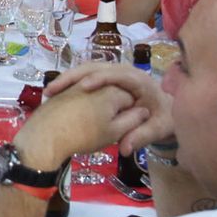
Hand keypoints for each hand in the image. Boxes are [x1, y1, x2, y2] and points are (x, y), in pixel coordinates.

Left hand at [16, 78, 138, 166]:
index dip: (133, 109)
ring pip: (94, 84)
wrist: (44, 140)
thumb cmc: (85, 137)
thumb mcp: (114, 133)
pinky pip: (76, 88)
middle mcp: (95, 81)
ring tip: (100, 118)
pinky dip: (81, 97)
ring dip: (99, 97)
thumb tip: (145, 112)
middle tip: (117, 122)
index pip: (130, 96)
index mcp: (112, 90)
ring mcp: (77, 84)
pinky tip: (82, 112)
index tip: (133, 124)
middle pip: (112, 86)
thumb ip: (133, 120)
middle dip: (117, 102)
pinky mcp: (63, 90)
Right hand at [46, 65, 172, 152]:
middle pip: (95, 67)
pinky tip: (54, 94)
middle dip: (73, 76)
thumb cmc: (163, 118)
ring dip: (67, 79)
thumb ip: (142, 137)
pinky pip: (83, 77)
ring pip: (85, 70)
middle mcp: (124, 72)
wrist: (166, 110)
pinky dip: (68, 83)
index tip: (83, 87)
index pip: (118, 74)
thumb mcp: (158, 129)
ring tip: (50, 92)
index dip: (101, 78)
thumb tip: (125, 149)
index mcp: (139, 80)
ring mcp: (112, 74)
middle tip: (54, 90)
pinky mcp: (104, 79)